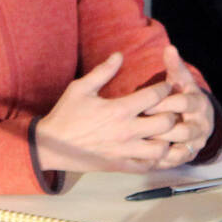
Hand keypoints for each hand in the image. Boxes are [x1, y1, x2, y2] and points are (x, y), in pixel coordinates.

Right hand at [34, 52, 181, 173]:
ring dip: (166, 138)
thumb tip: (119, 55)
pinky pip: (147, 166)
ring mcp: (124, 151)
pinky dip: (155, 158)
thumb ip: (103, 71)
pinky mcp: (120, 166)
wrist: (49, 146)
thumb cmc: (65, 115)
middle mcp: (126, 132)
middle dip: (172, 113)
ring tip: (163, 130)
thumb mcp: (80, 88)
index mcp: (118, 110)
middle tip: (170, 108)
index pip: (154, 96)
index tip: (166, 86)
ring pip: (161, 148)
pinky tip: (153, 148)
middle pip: (165, 122)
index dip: (165, 88)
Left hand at [137, 45, 214, 167]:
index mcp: (198, 103)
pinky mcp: (188, 155)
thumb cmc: (183, 95)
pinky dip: (161, 159)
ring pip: (179, 147)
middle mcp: (201, 124)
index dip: (164, 103)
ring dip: (159, 144)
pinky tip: (144, 154)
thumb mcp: (181, 80)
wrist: (199, 118)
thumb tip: (169, 47)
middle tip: (139, 125)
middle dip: (160, 126)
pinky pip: (175, 160)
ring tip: (139, 140)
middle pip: (183, 129)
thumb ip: (175, 66)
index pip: (183, 103)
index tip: (145, 104)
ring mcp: (196, 141)